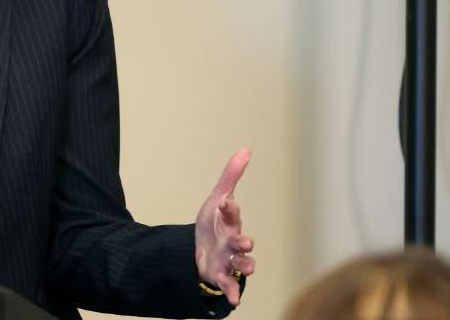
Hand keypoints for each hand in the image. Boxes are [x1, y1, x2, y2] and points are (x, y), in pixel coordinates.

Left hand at [194, 147, 254, 305]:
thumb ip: (231, 176)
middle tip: (245, 242)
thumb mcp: (218, 199)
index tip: (226, 202)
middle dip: (246, 243)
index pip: (232, 214)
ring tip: (248, 268)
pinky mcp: (220, 275)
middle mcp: (234, 242)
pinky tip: (234, 300)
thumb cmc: (215, 223)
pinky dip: (233, 292)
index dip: (230, 208)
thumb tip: (246, 149)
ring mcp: (228, 260)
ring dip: (246, 266)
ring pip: (243, 265)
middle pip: (244, 243)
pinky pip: (229, 285)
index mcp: (231, 223)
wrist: (201, 248)